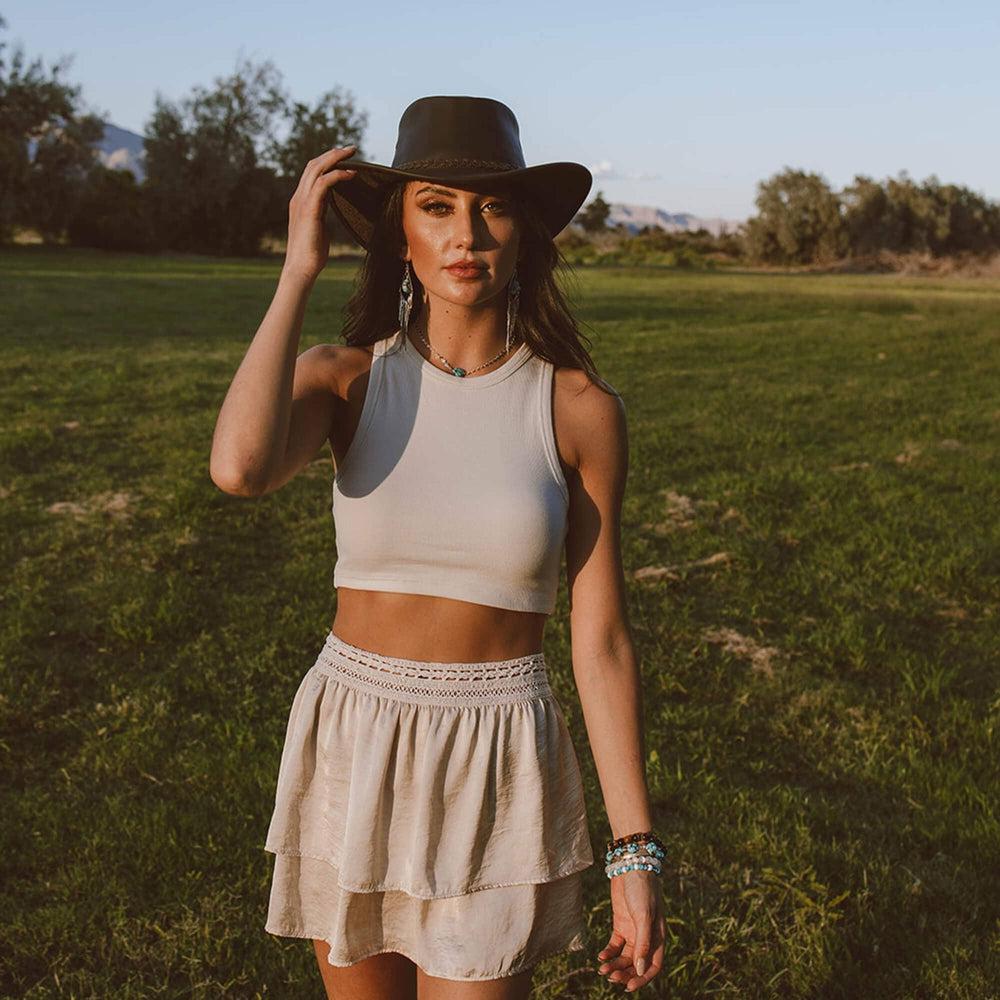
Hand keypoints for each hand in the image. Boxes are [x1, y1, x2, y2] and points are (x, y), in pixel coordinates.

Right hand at [282, 145, 357, 284]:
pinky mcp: (309, 210)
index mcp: (300, 201)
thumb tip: (331, 211)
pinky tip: (351, 174)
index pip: (311, 173)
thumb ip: (322, 215)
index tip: (344, 158)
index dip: (327, 162)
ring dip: (335, 159)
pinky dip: (337, 175)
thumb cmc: (311, 255)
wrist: (300, 270)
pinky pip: (323, 184)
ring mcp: (302, 202)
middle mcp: (299, 198)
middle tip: (351, 148)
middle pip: (313, 165)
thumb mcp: (318, 229)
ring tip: (352, 154)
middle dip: (333, 154)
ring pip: (316, 169)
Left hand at [597, 870, 665, 991]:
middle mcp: (646, 937)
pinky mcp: (621, 924)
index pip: (653, 966)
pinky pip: (615, 945)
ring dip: (614, 965)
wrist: (630, 865)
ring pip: (624, 956)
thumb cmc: (642, 889)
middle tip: (610, 977)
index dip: (642, 978)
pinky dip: (608, 952)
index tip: (628, 987)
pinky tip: (601, 956)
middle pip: (636, 964)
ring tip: (602, 970)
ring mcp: (633, 931)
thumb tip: (639, 970)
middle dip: (624, 973)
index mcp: (658, 937)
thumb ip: (643, 943)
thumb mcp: (643, 916)